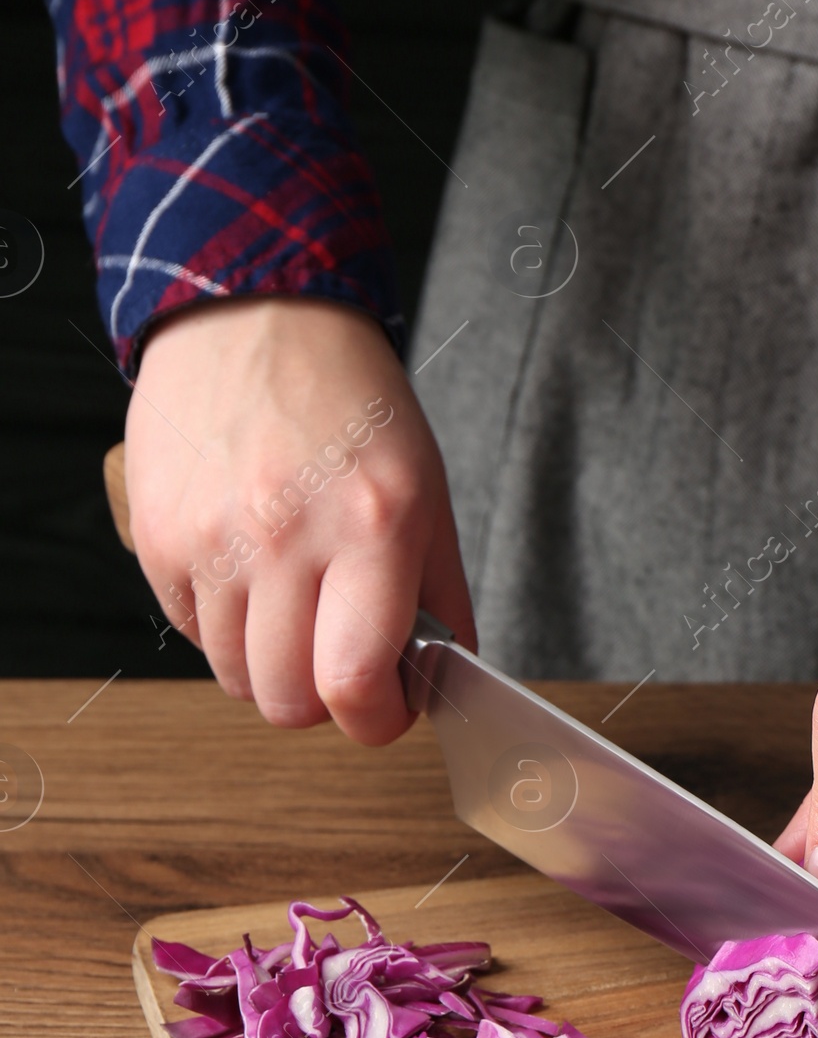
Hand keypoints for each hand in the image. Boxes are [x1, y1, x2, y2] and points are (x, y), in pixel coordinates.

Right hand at [124, 296, 472, 742]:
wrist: (254, 317)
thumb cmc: (351, 408)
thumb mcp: (428, 497)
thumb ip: (440, 602)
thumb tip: (436, 689)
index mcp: (372, 526)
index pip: (356, 685)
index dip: (376, 721)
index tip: (384, 707)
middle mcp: (286, 535)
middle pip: (287, 702)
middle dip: (320, 700)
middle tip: (337, 659)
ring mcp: (212, 538)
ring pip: (235, 677)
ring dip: (269, 663)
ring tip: (292, 604)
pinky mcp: (157, 536)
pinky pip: (190, 632)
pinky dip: (222, 624)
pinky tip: (247, 572)